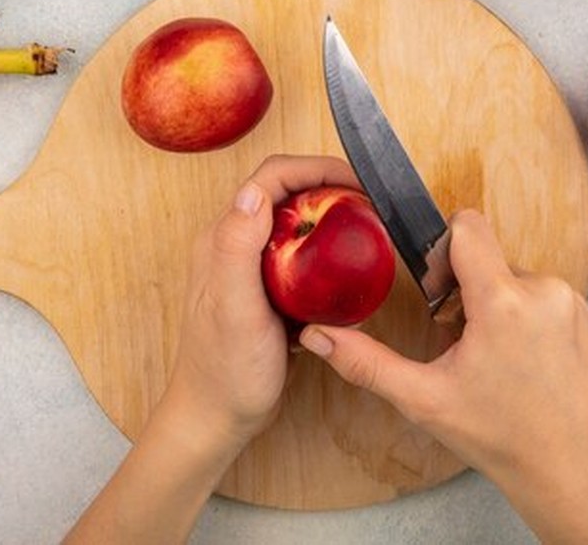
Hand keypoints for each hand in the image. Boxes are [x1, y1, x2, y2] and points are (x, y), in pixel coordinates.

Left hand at [165, 153, 359, 450]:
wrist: (218, 417)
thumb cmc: (224, 369)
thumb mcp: (233, 308)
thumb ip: (237, 248)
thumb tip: (253, 193)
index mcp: (223, 238)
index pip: (270, 179)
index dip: (314, 168)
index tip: (355, 181)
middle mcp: (235, 245)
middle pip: (286, 193)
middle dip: (328, 186)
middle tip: (369, 202)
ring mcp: (252, 268)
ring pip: (297, 224)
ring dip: (331, 218)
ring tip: (367, 228)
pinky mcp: (270, 292)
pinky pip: (304, 259)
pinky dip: (329, 256)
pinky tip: (351, 274)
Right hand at [299, 209, 587, 543]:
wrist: (573, 473)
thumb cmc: (500, 437)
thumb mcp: (423, 398)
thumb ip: (365, 362)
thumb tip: (318, 336)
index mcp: (502, 300)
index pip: (468, 226)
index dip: (445, 251)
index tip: (442, 293)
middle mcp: (546, 291)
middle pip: (491, 262)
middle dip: (471, 294)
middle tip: (466, 345)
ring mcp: (578, 306)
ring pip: (523, 283)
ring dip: (505, 310)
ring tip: (501, 361)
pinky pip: (555, 304)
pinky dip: (537, 325)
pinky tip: (531, 367)